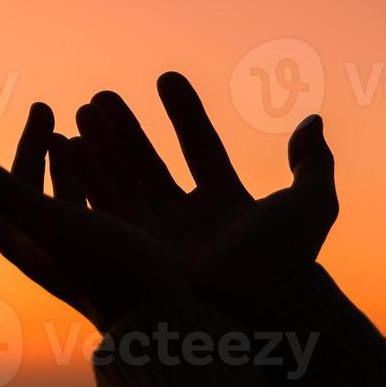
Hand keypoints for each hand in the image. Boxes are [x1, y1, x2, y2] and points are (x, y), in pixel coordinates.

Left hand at [0, 87, 188, 330]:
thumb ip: (1, 191)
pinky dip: (74, 163)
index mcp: (13, 234)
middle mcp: (32, 240)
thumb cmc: (107, 271)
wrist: (161, 319)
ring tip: (46, 112)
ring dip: (37, 147)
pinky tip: (82, 143)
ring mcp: (64, 243)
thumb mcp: (53, 222)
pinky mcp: (95, 243)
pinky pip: (75, 194)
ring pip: (40, 187)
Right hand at [60, 72, 337, 308]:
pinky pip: (102, 206)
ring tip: (85, 109)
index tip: (165, 76)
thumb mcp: (310, 206)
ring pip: (122, 181)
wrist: (233, 310)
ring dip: (102, 144)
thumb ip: (313, 162)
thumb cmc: (276, 262)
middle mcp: (187, 220)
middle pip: (152, 163)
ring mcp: (156, 237)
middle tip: (102, 96)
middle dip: (127, 129)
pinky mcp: (128, 251)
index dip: (186, 113)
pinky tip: (71, 143)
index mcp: (227, 205)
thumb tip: (312, 121)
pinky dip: (85, 174)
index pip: (202, 148)